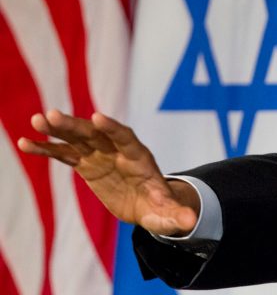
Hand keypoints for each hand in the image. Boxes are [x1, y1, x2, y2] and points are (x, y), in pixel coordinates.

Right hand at [17, 110, 198, 235]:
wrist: (147, 203)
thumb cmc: (160, 206)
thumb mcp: (168, 212)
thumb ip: (176, 215)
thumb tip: (190, 221)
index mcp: (139, 158)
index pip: (126, 138)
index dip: (113, 129)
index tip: (98, 118)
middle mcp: (117, 150)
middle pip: (96, 134)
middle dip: (76, 125)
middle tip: (52, 116)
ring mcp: (100, 155)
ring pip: (77, 139)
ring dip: (57, 130)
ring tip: (36, 121)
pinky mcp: (86, 163)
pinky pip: (64, 154)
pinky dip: (47, 149)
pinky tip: (26, 143)